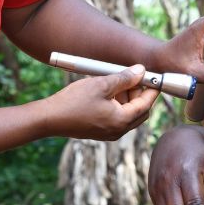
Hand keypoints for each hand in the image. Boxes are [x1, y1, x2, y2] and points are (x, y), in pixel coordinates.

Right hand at [41, 66, 158, 139]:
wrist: (49, 119)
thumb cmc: (74, 101)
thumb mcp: (102, 84)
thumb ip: (125, 78)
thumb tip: (141, 71)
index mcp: (122, 121)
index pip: (146, 104)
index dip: (152, 88)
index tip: (154, 76)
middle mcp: (119, 130)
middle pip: (140, 111)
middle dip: (140, 93)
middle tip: (134, 77)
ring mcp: (109, 133)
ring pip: (128, 114)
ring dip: (128, 97)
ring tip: (117, 80)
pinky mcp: (100, 131)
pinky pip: (117, 117)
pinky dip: (117, 104)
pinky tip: (107, 91)